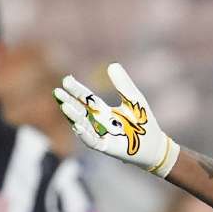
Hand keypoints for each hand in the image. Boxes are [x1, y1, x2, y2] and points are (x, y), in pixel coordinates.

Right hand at [53, 63, 179, 176]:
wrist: (155, 145)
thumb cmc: (144, 122)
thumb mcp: (134, 99)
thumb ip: (123, 85)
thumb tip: (112, 65)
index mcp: (104, 111)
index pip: (87, 99)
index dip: (77, 90)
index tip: (66, 80)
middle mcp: (99, 123)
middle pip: (80, 111)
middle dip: (69, 102)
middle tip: (58, 91)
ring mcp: (101, 135)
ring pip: (83, 125)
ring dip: (73, 116)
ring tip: (64, 106)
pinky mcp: (107, 147)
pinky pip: (92, 141)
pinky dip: (85, 134)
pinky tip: (77, 126)